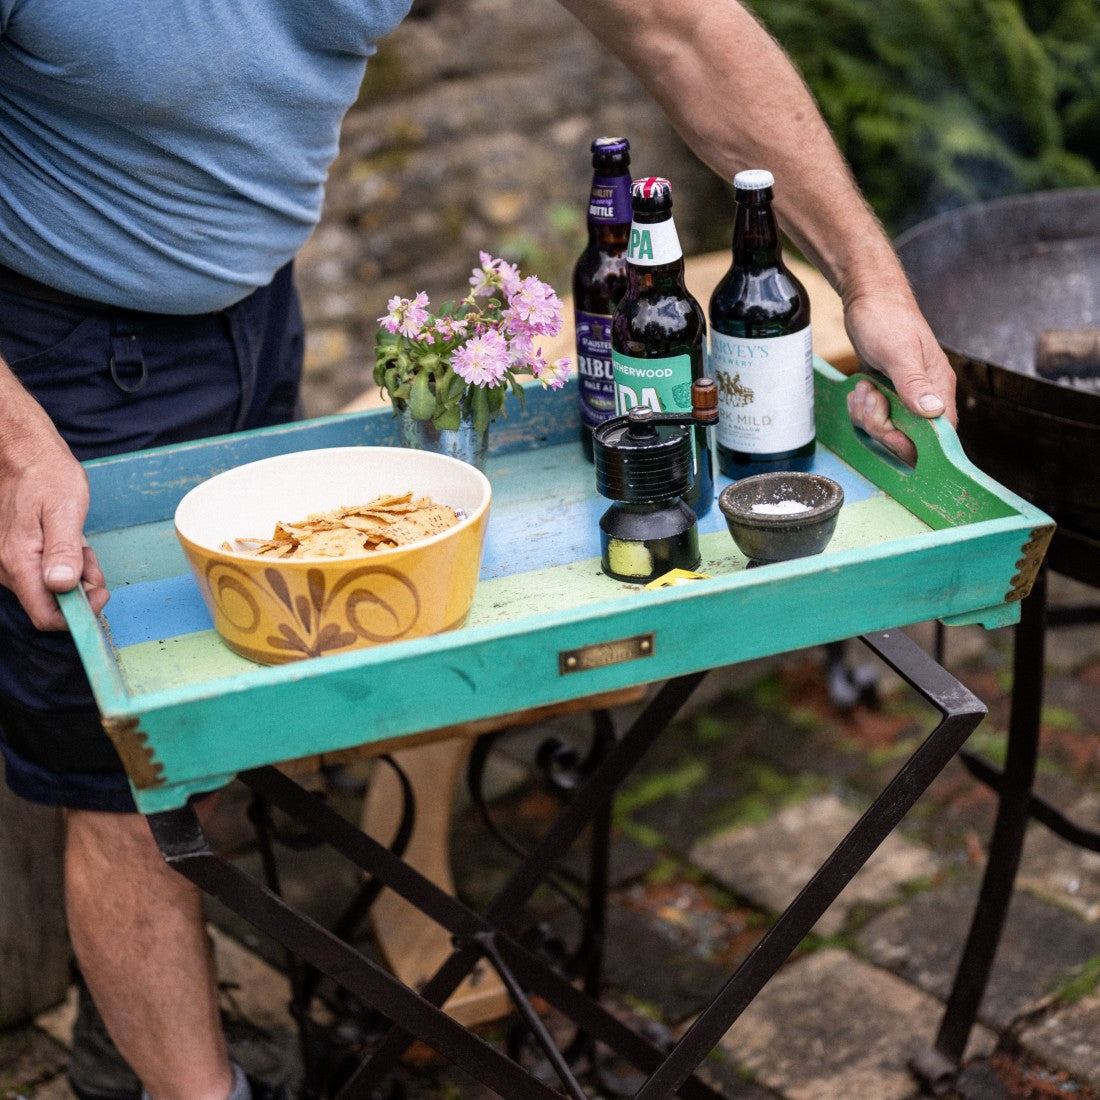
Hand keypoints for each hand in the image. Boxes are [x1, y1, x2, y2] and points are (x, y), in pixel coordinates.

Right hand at [0, 390, 108, 630]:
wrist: (24, 453)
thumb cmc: (47, 476)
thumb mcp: (64, 510)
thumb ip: (64, 550)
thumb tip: (63, 585)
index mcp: (19, 561)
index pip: (45, 617)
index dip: (77, 617)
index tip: (101, 595)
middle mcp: (7, 568)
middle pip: (51, 604)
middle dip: (80, 591)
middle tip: (93, 561)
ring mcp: (8, 561)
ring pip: (49, 587)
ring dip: (74, 574)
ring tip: (81, 543)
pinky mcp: (14, 554)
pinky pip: (43, 572)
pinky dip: (64, 562)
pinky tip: (70, 541)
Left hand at [842, 289, 956, 465]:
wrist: (868, 298)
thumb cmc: (885, 318)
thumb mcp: (898, 352)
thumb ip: (914, 383)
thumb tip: (934, 412)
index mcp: (938, 387)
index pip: (938, 435)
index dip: (911, 442)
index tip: (887, 430)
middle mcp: (925, 394)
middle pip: (907, 437)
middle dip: (880, 424)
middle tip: (870, 397)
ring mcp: (904, 394)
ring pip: (886, 427)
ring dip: (866, 414)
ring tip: (863, 387)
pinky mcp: (886, 391)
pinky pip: (872, 415)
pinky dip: (861, 407)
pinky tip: (858, 388)